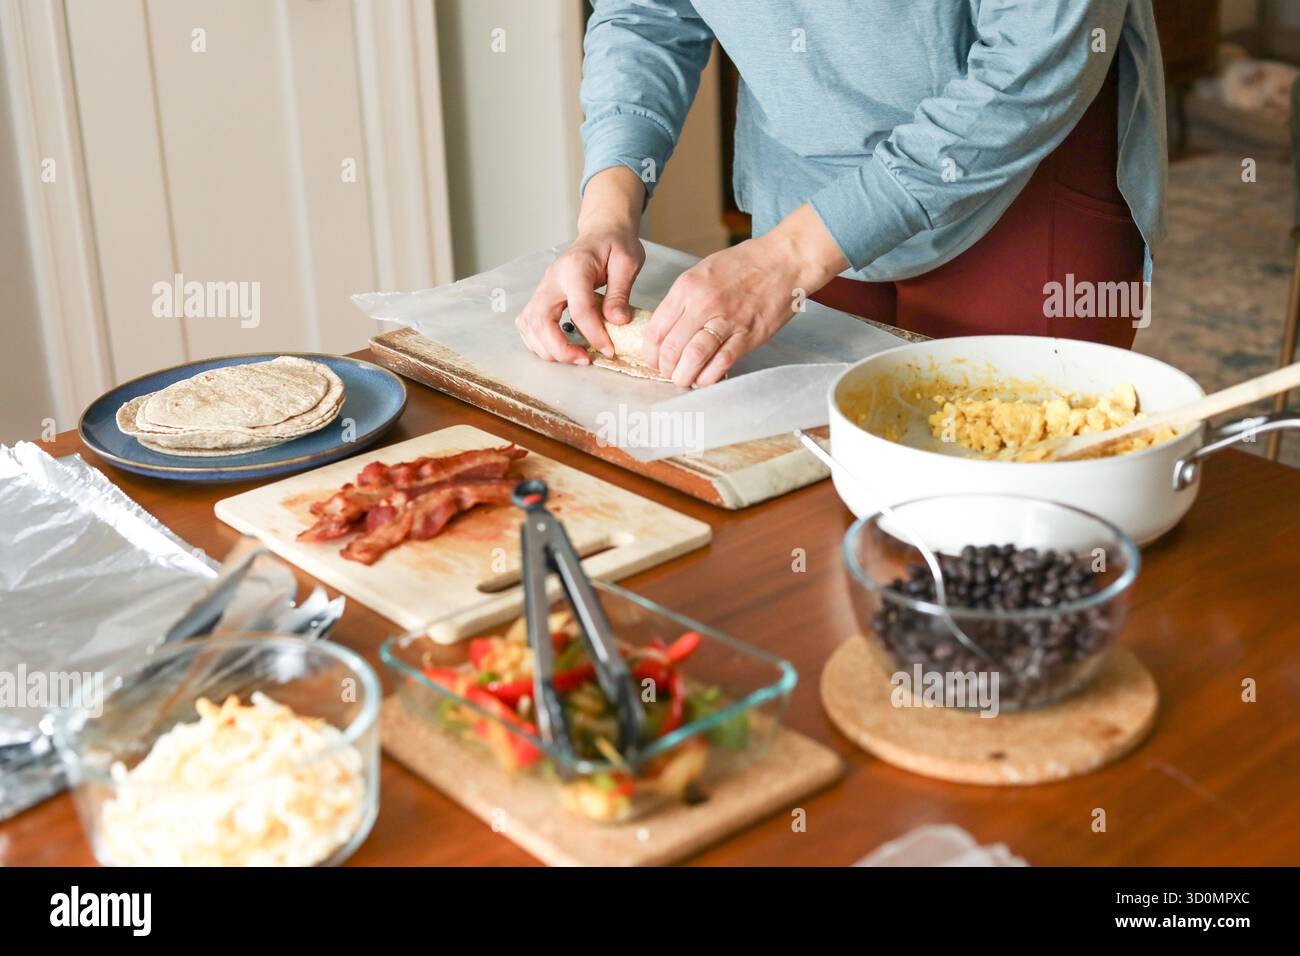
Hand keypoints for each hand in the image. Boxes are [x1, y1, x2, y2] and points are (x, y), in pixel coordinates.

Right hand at [516, 167, 645, 363]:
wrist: (602, 231)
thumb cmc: (616, 244)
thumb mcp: (628, 262)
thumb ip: (620, 292)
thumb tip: (616, 321)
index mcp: (575, 267)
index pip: (579, 308)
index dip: (593, 334)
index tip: (609, 350)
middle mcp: (552, 278)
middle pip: (540, 320)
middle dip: (560, 348)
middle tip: (585, 360)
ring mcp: (543, 287)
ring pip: (529, 325)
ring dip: (547, 348)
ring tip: (575, 357)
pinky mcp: (541, 296)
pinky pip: (529, 324)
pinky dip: (539, 341)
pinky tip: (560, 348)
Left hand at [643, 204, 848, 386]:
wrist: (785, 260)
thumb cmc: (746, 263)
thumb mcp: (703, 271)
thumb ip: (683, 298)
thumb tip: (668, 328)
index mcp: (687, 287)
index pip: (656, 329)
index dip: (650, 352)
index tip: (653, 359)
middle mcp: (703, 304)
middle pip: (671, 348)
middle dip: (665, 367)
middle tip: (668, 372)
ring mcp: (727, 321)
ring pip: (693, 359)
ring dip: (684, 376)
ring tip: (684, 379)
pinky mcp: (748, 336)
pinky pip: (721, 363)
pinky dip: (709, 377)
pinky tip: (704, 379)